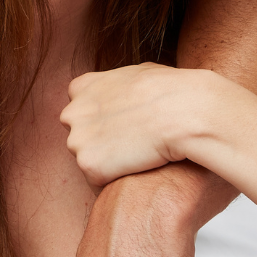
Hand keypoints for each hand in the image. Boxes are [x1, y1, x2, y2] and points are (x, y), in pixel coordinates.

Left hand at [60, 64, 220, 187]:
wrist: (184, 112)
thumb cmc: (172, 91)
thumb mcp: (138, 74)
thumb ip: (120, 84)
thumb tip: (127, 85)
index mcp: (81, 87)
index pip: (81, 111)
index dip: (104, 122)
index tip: (125, 127)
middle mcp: (72, 113)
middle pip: (81, 136)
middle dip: (101, 143)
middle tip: (133, 147)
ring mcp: (77, 140)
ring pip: (89, 160)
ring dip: (109, 164)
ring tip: (139, 160)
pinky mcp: (89, 165)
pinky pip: (97, 182)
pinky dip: (114, 183)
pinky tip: (137, 175)